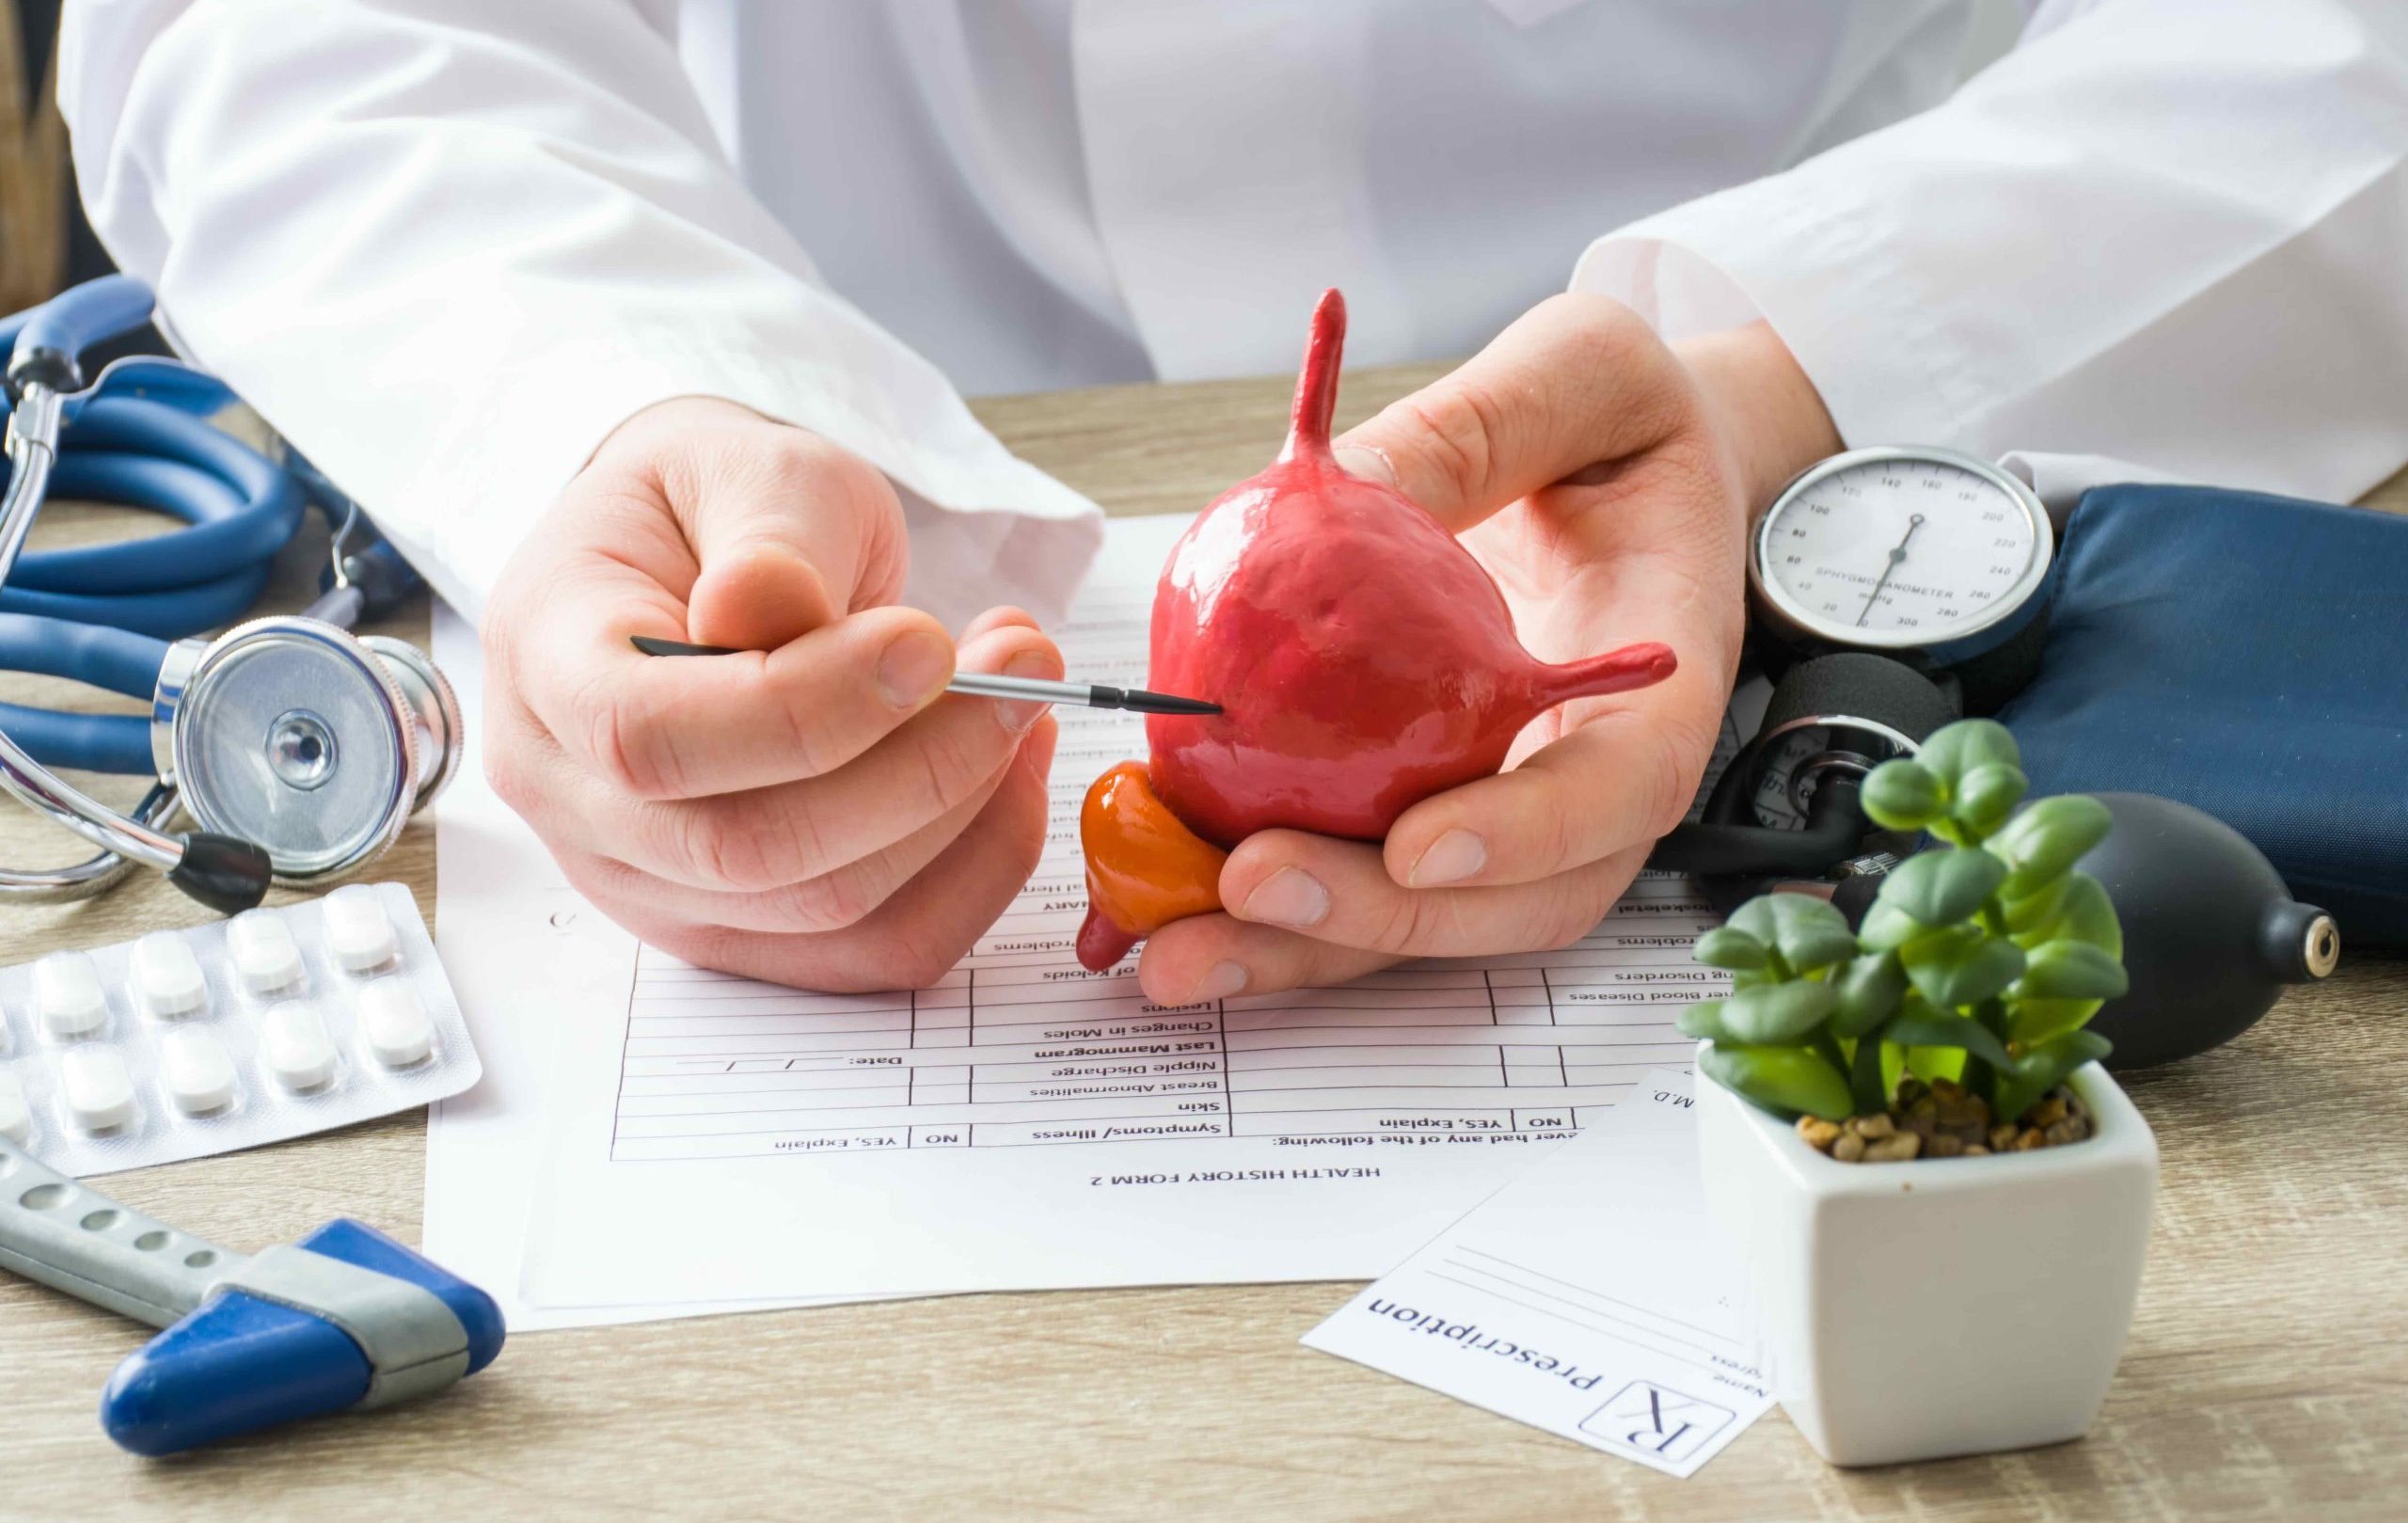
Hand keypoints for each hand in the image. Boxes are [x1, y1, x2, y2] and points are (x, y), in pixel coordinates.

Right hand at [481, 397, 1062, 989]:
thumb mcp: (746, 468)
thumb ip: (768, 538)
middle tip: (1025, 666)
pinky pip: (875, 950)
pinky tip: (1011, 773)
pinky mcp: (742, 928)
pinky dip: (973, 870)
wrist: (705, 555)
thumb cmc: (719, 507)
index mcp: (545, 665)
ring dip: (964, 812)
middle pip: (747, 848)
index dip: (805, 708)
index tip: (930, 642)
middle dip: (919, 767)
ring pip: (827, 909)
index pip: (649, 738)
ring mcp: (652, 884)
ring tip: (1024, 695)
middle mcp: (574, 802)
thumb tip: (764, 607)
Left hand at [1135, 295, 1839, 1004]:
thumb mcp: (1580, 376)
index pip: (1618, 791)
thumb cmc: (1627, 420)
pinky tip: (1158, 896)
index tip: (1419, 845)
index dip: (1526, 837)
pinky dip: (1260, 902)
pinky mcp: (1432, 811)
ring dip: (1298, 946)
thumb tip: (1342, 480)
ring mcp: (1515, 813)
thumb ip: (1476, 430)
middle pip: (1509, 902)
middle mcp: (1595, 778)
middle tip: (1248, 886)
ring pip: (1422, 917)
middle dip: (1377, 917)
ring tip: (1172, 948)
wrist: (1630, 470)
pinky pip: (1358, 869)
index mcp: (1665, 684)